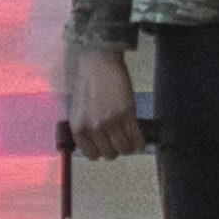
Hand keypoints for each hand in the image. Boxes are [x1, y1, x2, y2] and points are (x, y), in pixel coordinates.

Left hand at [65, 41, 146, 162]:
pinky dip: (140, 142)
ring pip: (124, 149)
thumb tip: (95, 143)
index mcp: (79, 127)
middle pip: (110, 154)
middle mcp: (94, 128)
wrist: (99, 63)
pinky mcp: (127, 114)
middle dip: (116, 149)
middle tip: (119, 141)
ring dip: (129, 147)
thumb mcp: (78, 109)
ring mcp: (111, 122)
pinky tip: (140, 141)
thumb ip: (85, 128)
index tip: (106, 147)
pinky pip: (136, 137)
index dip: (101, 151)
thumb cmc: (88, 83)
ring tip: (130, 141)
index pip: (92, 154)